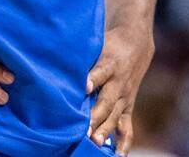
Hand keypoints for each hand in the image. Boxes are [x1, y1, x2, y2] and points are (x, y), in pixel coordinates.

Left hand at [86, 24, 154, 154]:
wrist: (136, 42)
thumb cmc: (108, 44)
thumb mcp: (97, 44)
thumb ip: (80, 57)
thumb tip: (52, 62)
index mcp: (109, 64)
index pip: (100, 73)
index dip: (92, 80)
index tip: (84, 87)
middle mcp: (118, 83)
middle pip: (106, 101)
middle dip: (96, 116)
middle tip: (84, 130)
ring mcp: (124, 96)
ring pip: (115, 115)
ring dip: (105, 130)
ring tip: (95, 142)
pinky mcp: (128, 106)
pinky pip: (127, 126)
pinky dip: (124, 142)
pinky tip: (118, 156)